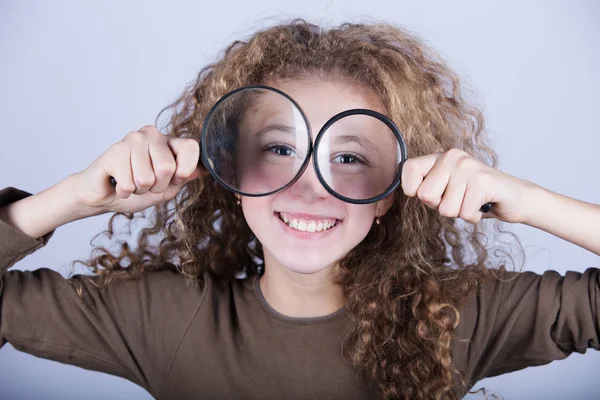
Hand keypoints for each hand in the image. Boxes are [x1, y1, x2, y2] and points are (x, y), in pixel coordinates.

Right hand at [73, 125, 204, 214]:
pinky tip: (119, 183)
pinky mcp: (114, 151)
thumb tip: (207, 168)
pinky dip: (125, 191)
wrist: (104, 197)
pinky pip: (129, 183)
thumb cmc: (136, 190)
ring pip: (147, 178)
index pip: (191, 148)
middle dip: (157, 186)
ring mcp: (132, 140)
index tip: (173, 178)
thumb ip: (185, 176)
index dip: (184, 171)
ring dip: (139, 190)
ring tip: (131, 182)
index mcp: (168, 141)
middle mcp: (151, 134)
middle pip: (168, 168)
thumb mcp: (168, 187)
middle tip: (145, 184)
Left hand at [401, 148, 536, 223]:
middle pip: (425, 195)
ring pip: (445, 209)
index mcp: (439, 156)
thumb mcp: (444, 190)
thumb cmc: (474, 197)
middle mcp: (452, 157)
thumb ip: (426, 188)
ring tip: (471, 201)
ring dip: (459, 212)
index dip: (412, 189)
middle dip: (440, 205)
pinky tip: (481, 205)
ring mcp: (468, 167)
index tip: (432, 194)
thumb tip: (409, 191)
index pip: (408, 168)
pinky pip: (464, 214)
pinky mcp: (482, 181)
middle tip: (459, 198)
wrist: (514, 198)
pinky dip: (473, 217)